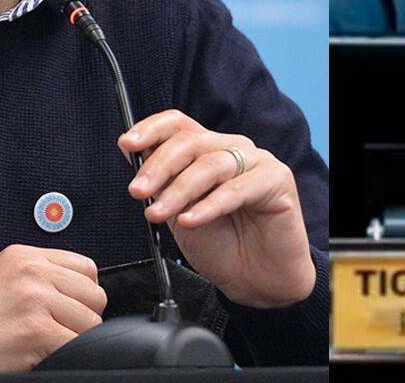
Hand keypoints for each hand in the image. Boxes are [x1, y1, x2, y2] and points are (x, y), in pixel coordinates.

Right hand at [0, 244, 106, 371]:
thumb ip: (42, 276)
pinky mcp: (36, 331)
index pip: (86, 268)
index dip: (82, 293)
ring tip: (44, 343)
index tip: (67, 309)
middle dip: (82, 317)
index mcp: (25, 256)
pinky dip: (65, 355)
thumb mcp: (4, 279)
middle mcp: (32, 272)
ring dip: (74, 339)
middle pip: (94, 295)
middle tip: (55, 330)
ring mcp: (35, 300)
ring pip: (91, 322)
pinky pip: (77, 345)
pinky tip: (40, 354)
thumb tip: (86, 291)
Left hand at [119, 109, 315, 307]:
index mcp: (208, 150)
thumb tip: (132, 153)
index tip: (127, 145)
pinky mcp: (277, 180)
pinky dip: (209, 205)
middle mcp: (233, 149)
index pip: (179, 124)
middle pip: (191, 141)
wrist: (257, 280)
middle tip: (137, 191)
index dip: (152, 129)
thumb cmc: (222, 246)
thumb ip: (162, 184)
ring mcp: (257, 161)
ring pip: (211, 164)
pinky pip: (237, 189)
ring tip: (157, 214)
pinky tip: (190, 221)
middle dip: (158, 166)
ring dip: (178, 190)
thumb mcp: (179, 212)